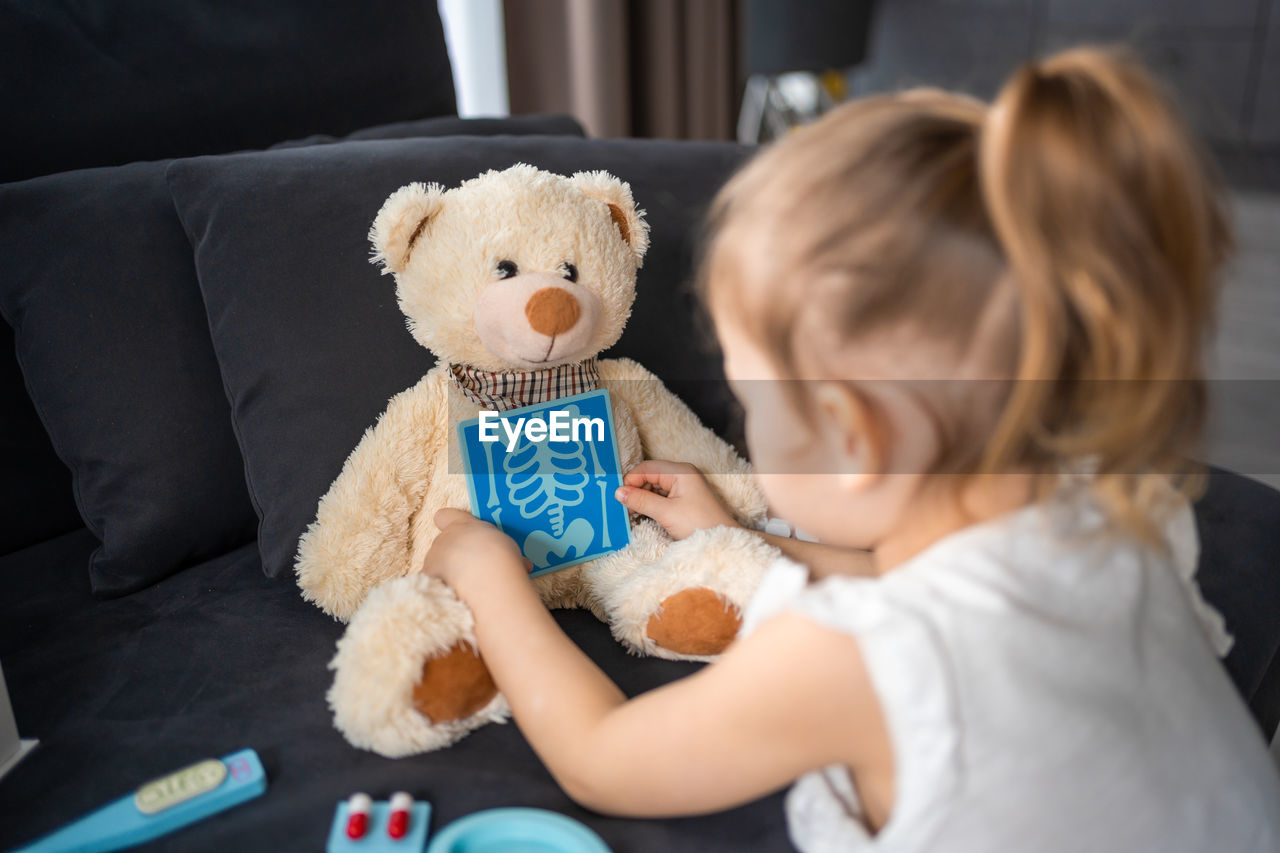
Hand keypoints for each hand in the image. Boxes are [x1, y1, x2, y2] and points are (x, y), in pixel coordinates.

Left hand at [421, 508, 530, 597]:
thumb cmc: (501, 556)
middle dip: (457, 556)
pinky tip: (459, 598)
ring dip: (450, 574)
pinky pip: (435, 584)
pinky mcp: (429, 581)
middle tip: (478, 570)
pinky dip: (445, 590)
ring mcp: (433, 559)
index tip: (460, 536)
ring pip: (438, 565)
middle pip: (444, 545)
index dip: (448, 524)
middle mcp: (443, 539)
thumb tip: (520, 564)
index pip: (444, 516)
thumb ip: (501, 549)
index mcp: (461, 525)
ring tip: (471, 588)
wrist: (489, 579)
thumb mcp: (506, 545)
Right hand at [614, 460, 739, 539]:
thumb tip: (619, 492)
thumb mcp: (666, 513)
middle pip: (650, 475)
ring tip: (632, 513)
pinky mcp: (685, 500)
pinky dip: (651, 504)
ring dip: (642, 498)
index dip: (631, 480)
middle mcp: (683, 475)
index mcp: (681, 472)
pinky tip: (643, 514)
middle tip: (624, 507)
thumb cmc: (700, 525)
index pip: (648, 468)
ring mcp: (685, 487)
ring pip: (655, 486)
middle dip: (636, 489)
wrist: (724, 541)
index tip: (619, 496)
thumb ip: (641, 500)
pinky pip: (662, 496)